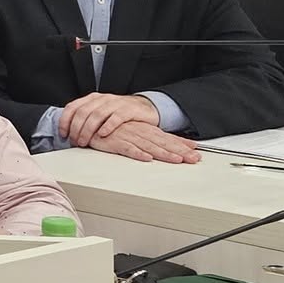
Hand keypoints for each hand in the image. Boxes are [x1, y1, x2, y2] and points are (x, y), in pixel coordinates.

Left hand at [59, 93, 160, 144]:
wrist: (143, 108)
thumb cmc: (118, 113)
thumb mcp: (100, 113)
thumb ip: (86, 119)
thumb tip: (68, 133)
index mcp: (92, 99)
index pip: (72, 107)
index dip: (65, 121)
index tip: (63, 135)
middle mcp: (102, 99)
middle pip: (83, 112)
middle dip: (76, 128)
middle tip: (75, 142)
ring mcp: (115, 103)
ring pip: (97, 115)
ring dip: (88, 130)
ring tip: (85, 142)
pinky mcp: (129, 109)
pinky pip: (116, 117)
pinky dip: (107, 126)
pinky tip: (102, 135)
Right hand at [85, 122, 200, 163]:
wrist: (88, 122)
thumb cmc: (110, 129)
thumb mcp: (132, 132)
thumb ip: (149, 140)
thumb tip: (164, 148)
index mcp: (144, 130)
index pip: (166, 138)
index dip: (182, 145)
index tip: (196, 152)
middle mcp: (138, 132)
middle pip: (162, 142)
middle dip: (179, 151)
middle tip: (193, 158)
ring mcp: (127, 136)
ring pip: (148, 145)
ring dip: (163, 153)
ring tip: (176, 160)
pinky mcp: (113, 141)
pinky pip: (127, 148)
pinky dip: (137, 153)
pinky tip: (146, 158)